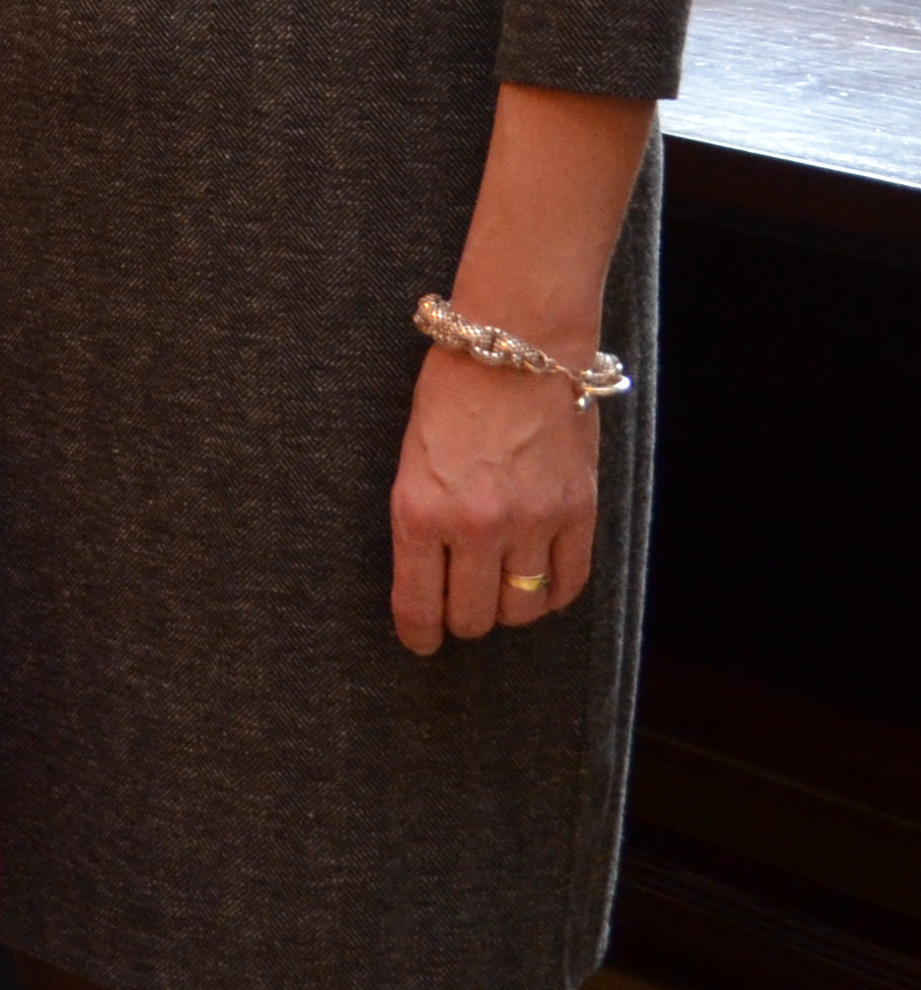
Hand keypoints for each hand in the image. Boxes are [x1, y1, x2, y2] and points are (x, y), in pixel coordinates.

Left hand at [391, 336, 603, 656]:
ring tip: (501, 589)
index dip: (419, 635)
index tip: (420, 643)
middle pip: (475, 617)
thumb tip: (431, 580)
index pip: (418, 604)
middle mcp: (476, 525)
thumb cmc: (451, 393)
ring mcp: (533, 521)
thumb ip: (423, 520)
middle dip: (463, 621)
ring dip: (510, 607)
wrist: (516, 346)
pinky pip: (570, 582)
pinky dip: (554, 591)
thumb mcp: (410, 458)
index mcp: (420, 510)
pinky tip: (540, 579)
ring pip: (524, 607)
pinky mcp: (579, 511)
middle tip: (460, 609)